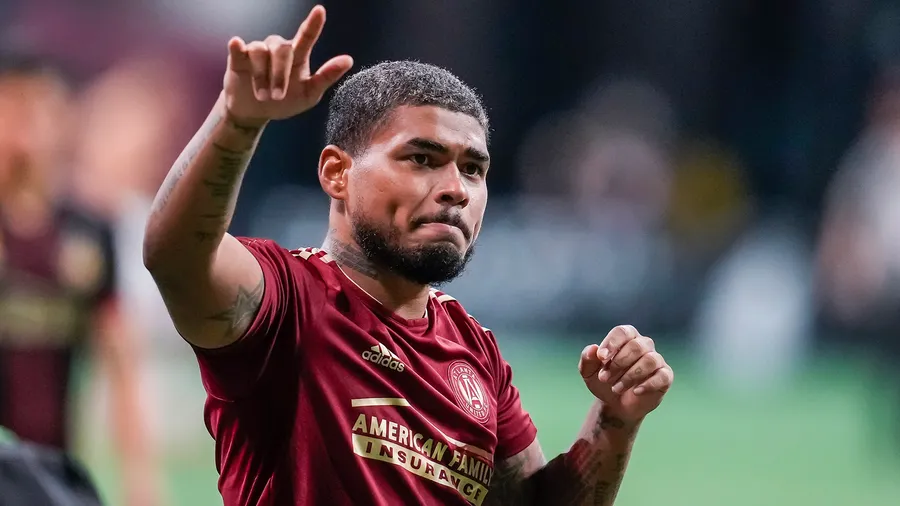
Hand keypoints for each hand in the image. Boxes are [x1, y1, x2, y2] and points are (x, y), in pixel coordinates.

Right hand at [222, 4, 352, 124]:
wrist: (256, 112)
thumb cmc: (286, 102)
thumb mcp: (310, 95)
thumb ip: (327, 77)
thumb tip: (349, 60)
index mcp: (298, 56)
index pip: (306, 36)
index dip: (313, 24)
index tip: (320, 11)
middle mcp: (278, 49)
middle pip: (282, 50)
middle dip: (279, 74)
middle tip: (277, 96)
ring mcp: (258, 51)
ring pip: (260, 51)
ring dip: (261, 76)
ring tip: (263, 96)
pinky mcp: (238, 57)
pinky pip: (238, 48)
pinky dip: (237, 47)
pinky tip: (237, 44)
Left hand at [579, 325, 673, 423]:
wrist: (615, 404)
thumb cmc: (603, 381)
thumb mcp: (589, 372)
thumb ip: (587, 359)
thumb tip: (593, 349)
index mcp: (626, 338)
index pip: (622, 332)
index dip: (612, 343)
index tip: (601, 358)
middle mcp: (643, 345)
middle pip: (636, 346)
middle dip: (618, 363)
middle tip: (604, 378)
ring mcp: (656, 360)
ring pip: (650, 360)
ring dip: (631, 376)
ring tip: (616, 388)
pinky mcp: (665, 376)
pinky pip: (663, 376)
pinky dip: (648, 384)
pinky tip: (635, 391)